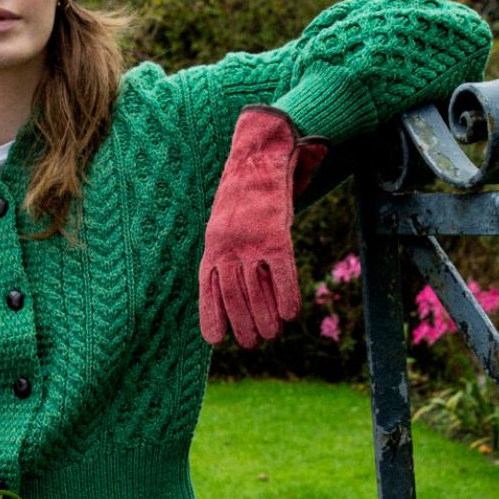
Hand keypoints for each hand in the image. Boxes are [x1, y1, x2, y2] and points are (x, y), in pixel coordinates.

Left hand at [198, 106, 327, 348]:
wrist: (261, 155)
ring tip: (270, 336)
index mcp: (213, 245)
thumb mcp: (226, 222)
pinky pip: (280, 272)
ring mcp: (250, 241)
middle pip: (232, 294)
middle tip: (251, 343)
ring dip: (263, 317)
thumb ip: (228, 250)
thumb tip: (235, 282)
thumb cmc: (246, 194)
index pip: (208, 288)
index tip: (215, 340)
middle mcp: (227, 246)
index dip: (211, 315)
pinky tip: (290, 316)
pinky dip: (285, 295)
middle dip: (241, 323)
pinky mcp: (275, 234)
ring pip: (255, 289)